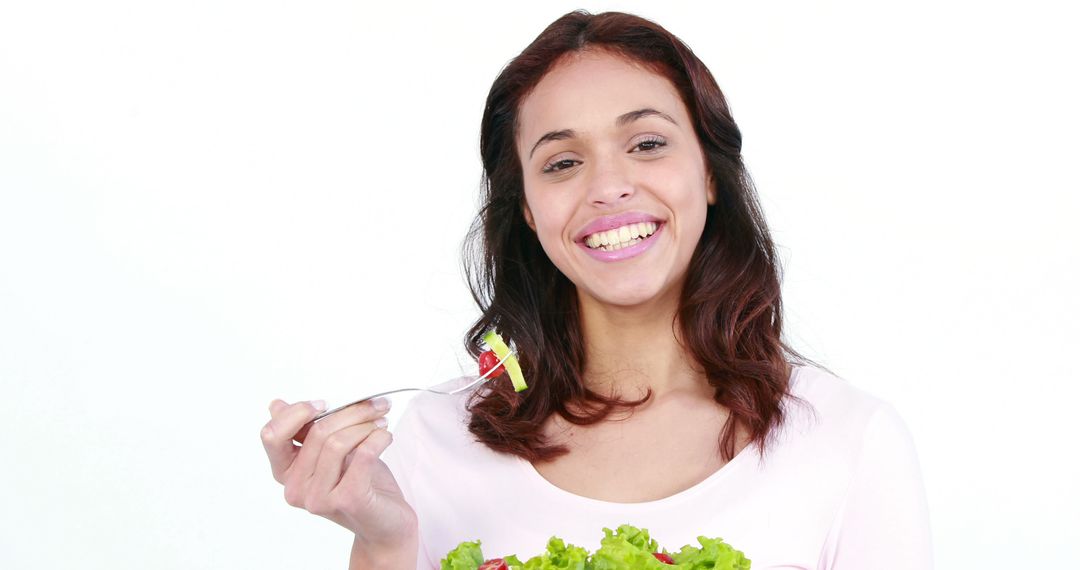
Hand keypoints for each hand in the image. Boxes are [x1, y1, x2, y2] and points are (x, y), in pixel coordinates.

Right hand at [261, 398, 417, 548]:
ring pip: (338, 441)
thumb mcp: (329, 453)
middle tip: (375, 406)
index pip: (272, 435)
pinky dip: (378, 438)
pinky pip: (363, 454)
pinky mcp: (348, 500)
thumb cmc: (359, 483)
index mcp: (285, 473)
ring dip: (366, 424)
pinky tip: (385, 437)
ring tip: (381, 423)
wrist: (386, 523)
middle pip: (317, 432)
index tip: (325, 403)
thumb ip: (304, 432)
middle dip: (351, 412)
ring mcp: (319, 498)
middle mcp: (296, 489)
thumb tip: (276, 405)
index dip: (297, 413)